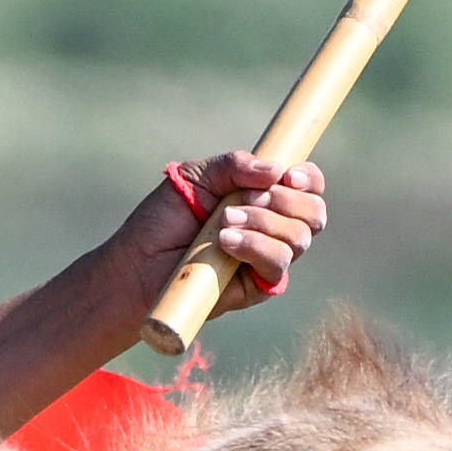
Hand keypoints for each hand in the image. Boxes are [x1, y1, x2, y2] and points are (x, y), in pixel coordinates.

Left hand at [119, 153, 327, 312]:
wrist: (137, 263)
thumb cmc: (164, 219)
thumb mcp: (197, 177)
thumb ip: (234, 165)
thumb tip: (275, 170)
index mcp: (264, 196)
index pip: (307, 184)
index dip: (307, 178)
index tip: (287, 176)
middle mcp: (273, 226)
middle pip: (314, 212)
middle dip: (285, 200)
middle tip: (245, 199)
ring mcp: (268, 257)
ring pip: (298, 238)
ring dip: (263, 223)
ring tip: (223, 222)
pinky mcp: (259, 285)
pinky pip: (278, 264)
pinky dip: (255, 247)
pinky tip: (225, 241)